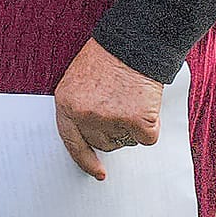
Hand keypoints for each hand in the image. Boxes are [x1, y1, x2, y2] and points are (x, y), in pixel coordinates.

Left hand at [53, 38, 163, 179]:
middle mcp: (84, 116)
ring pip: (125, 141)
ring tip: (129, 98)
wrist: (133, 44)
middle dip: (113, 131)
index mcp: (65, 104)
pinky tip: (145, 102)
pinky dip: (150, 124)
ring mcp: (109, 121)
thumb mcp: (79, 81)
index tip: (98, 173)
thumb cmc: (108, 58)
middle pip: (103, 143)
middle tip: (120, 105)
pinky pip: (147, 138)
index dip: (85, 159)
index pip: (71, 141)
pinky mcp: (136, 123)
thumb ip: (80, 108)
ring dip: (131, 127)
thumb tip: (93, 135)